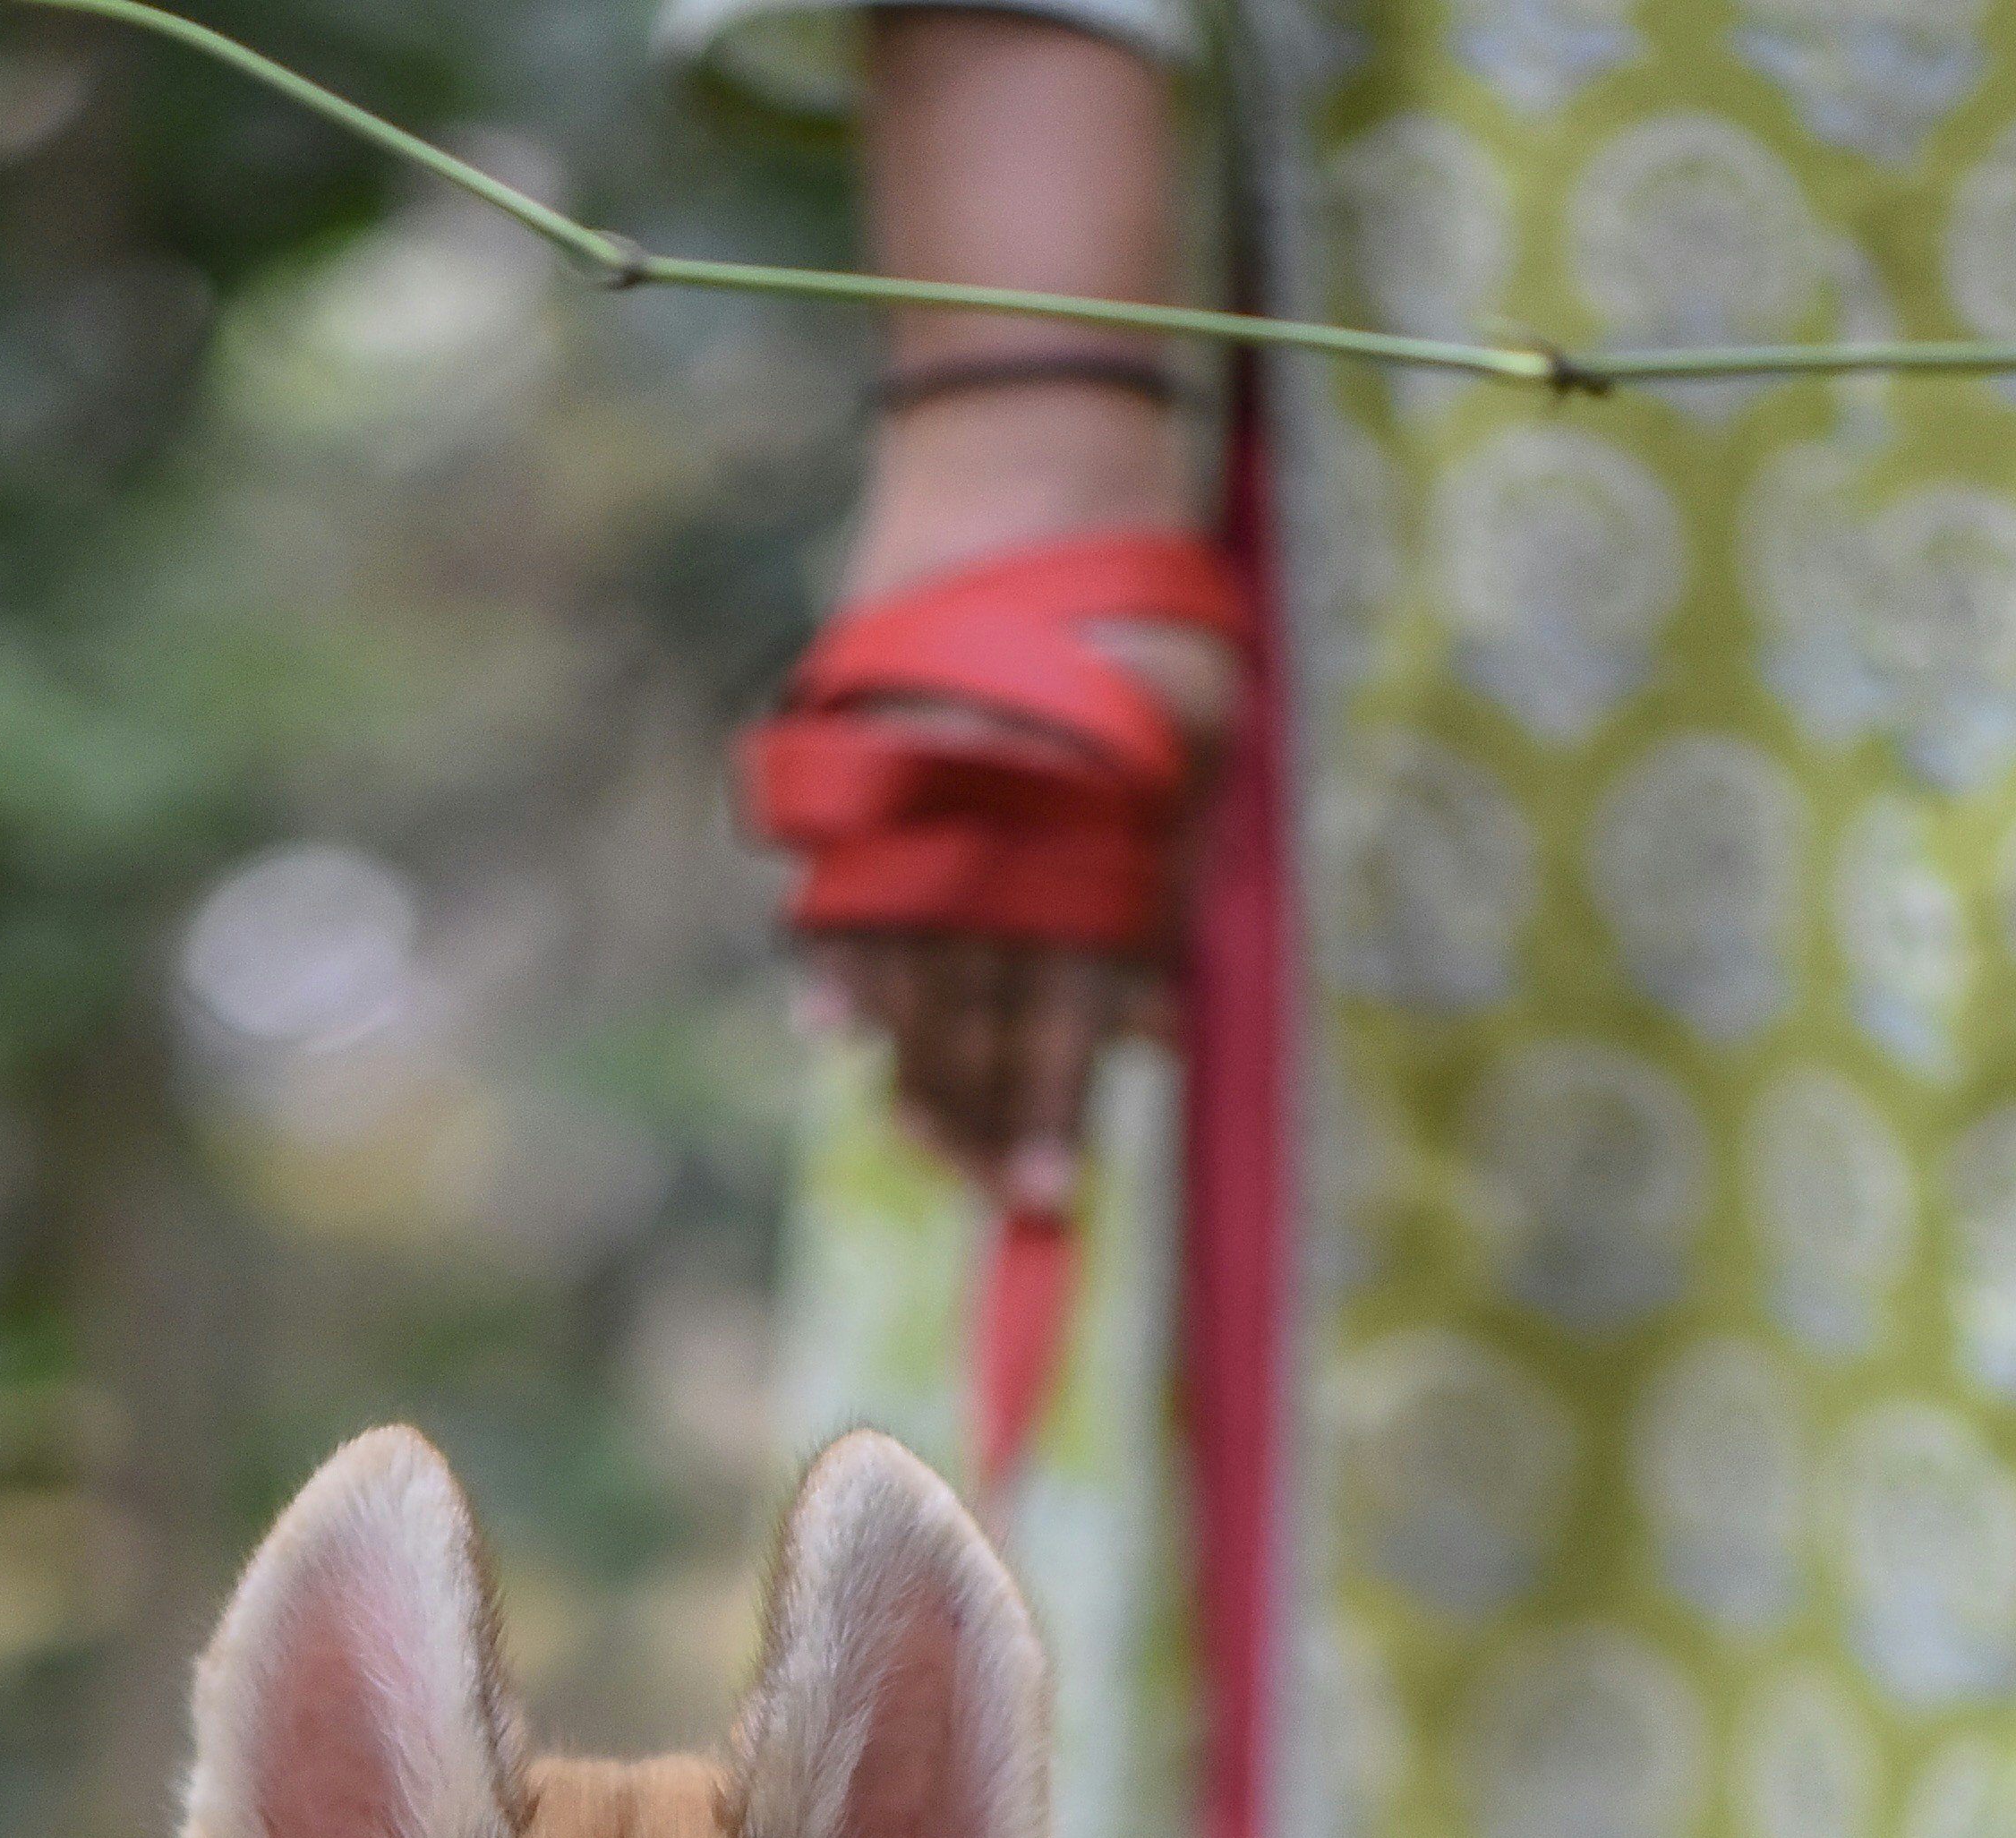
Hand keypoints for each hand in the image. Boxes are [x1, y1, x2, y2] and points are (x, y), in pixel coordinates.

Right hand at [811, 18, 1230, 1214]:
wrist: (1026, 459)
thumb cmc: (1140, 617)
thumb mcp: (1186, 755)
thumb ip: (1154, 903)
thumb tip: (1141, 1046)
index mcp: (1073, 821)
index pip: (1053, 1009)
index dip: (1043, 1112)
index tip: (1042, 1201)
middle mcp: (977, 817)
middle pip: (962, 1012)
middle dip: (974, 1115)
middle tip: (986, 1191)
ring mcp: (895, 792)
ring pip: (891, 972)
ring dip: (910, 1066)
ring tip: (928, 1135)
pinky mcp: (841, 760)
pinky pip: (829, 896)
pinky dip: (838, 972)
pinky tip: (841, 1038)